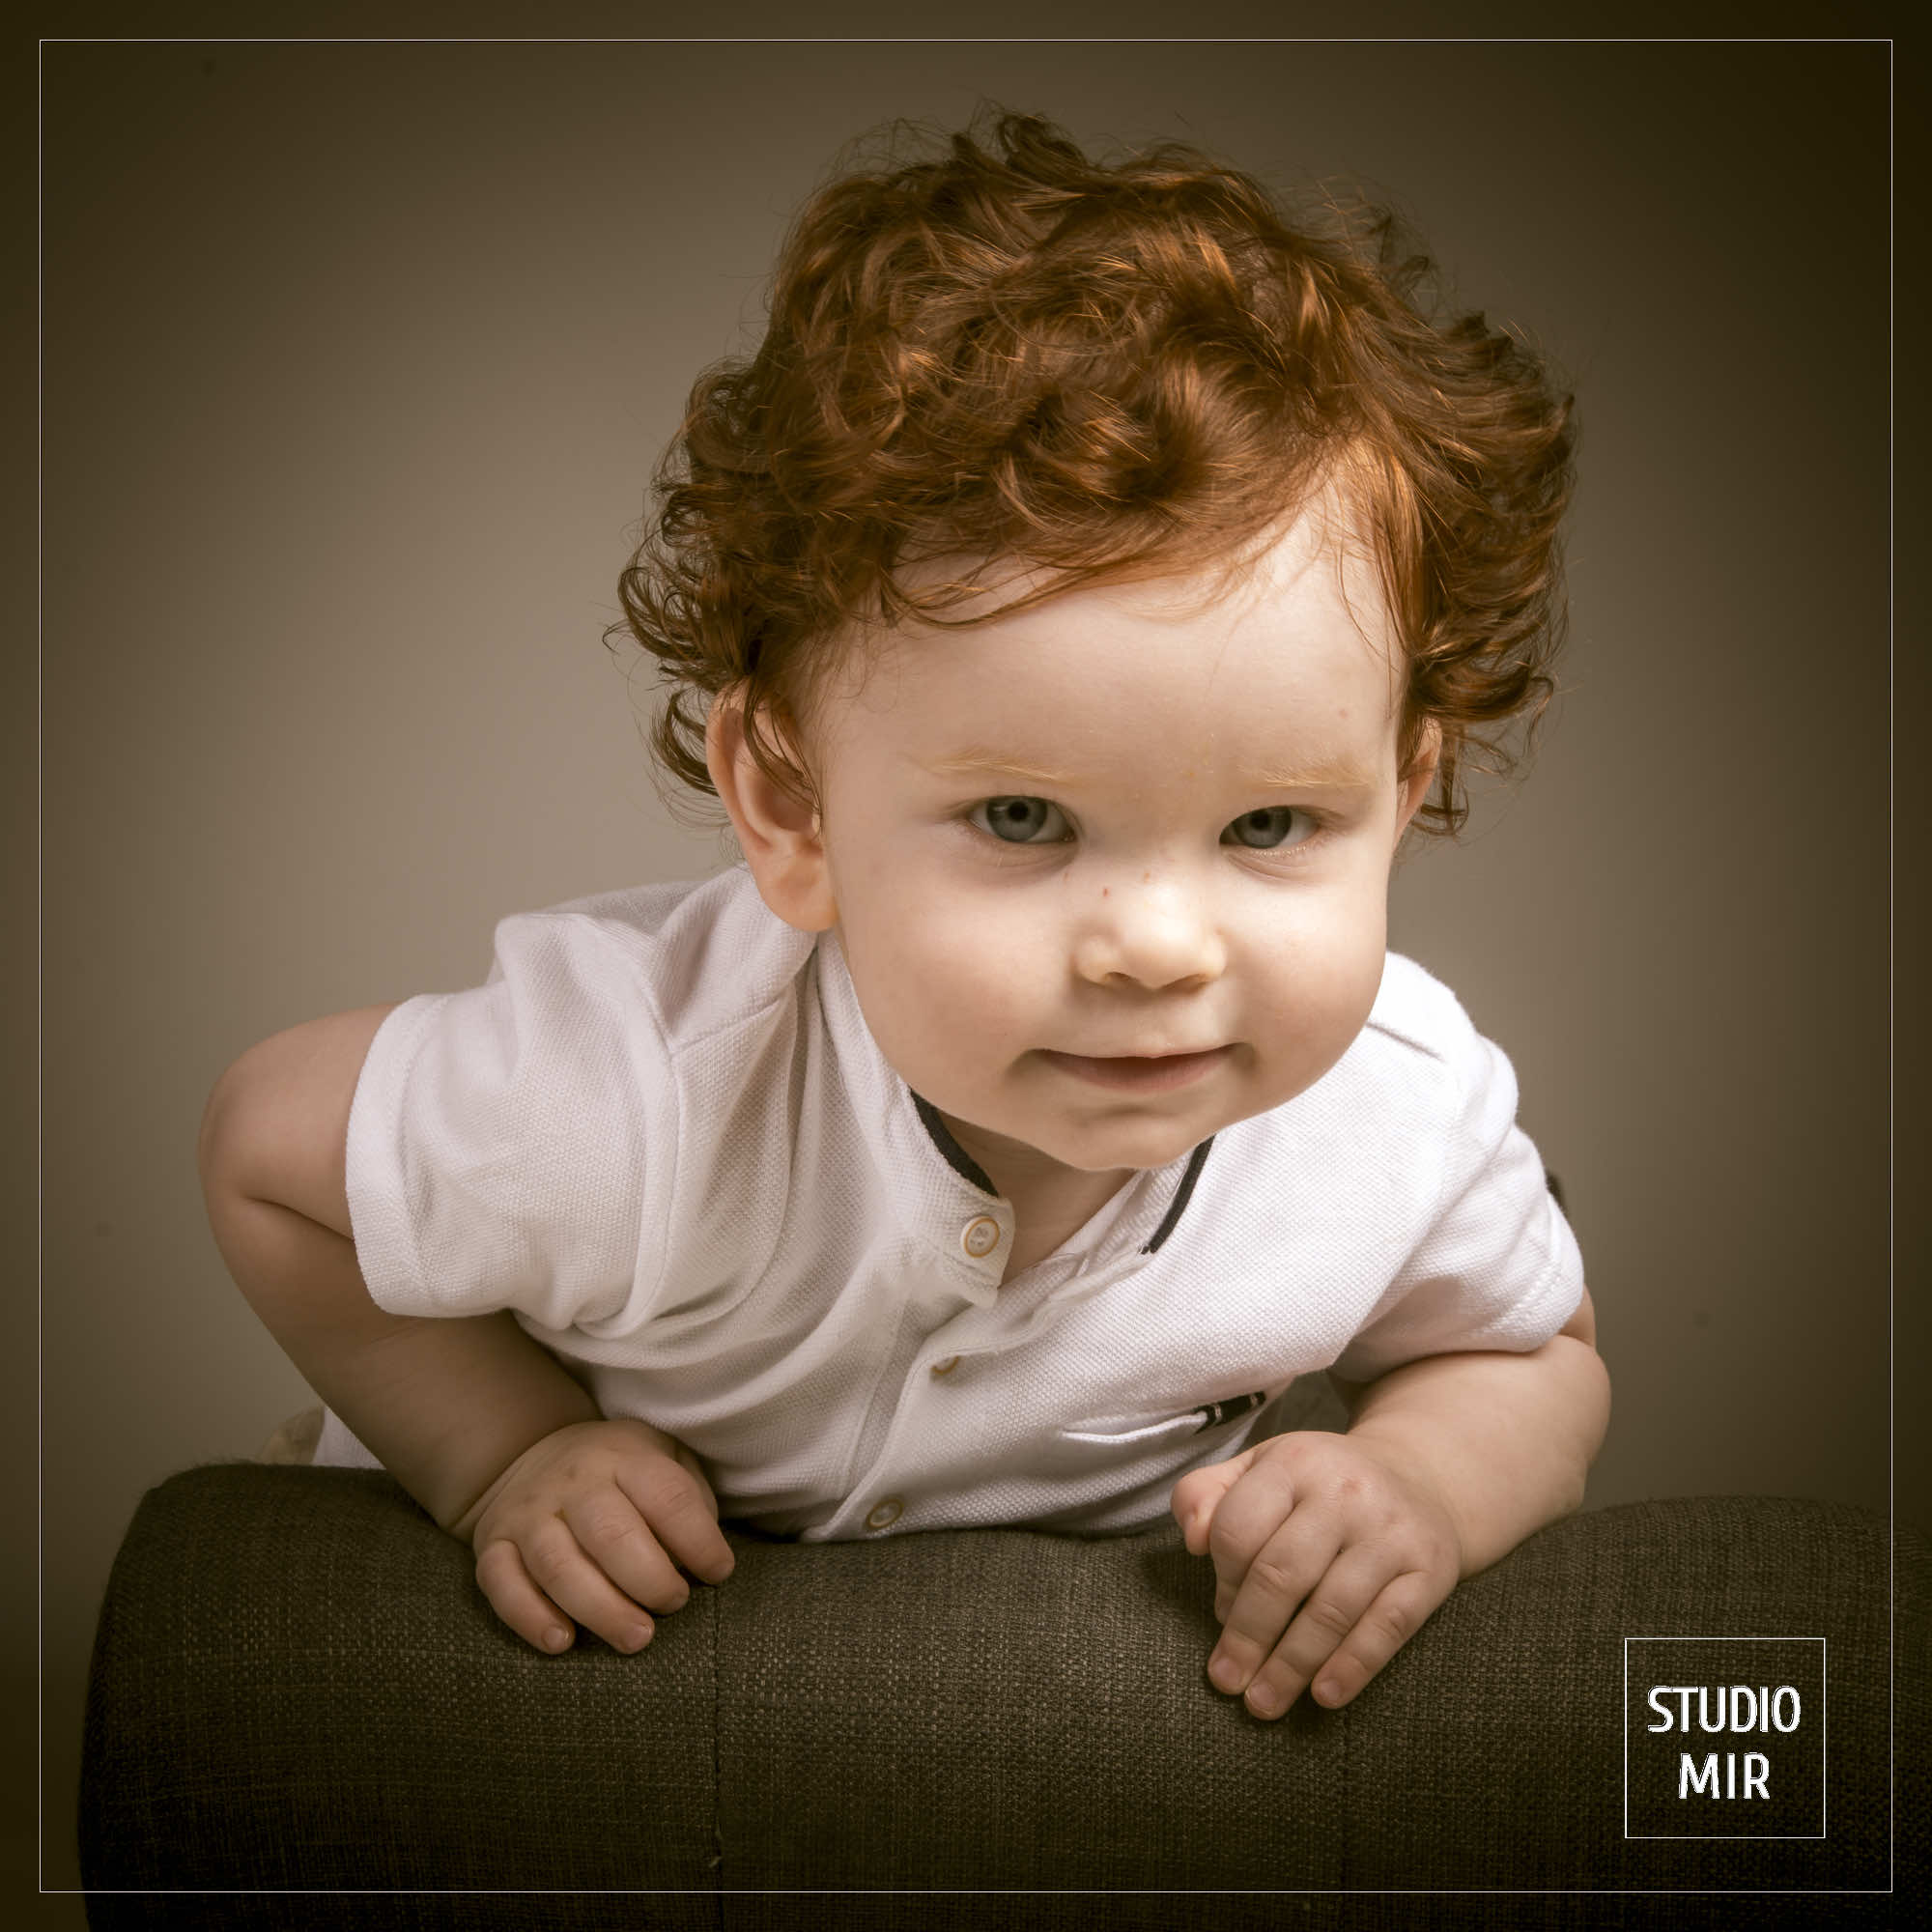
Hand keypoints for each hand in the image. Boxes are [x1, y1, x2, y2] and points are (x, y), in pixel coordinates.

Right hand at [461, 1417, 735, 1655]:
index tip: (718, 1573)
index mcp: (624, 1457)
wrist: (532, 1455)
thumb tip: (706, 1561)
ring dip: (601, 1609)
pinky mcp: (492, 1545)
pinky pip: (503, 1584)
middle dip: (650, 1580)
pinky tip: (562, 1642)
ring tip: (636, 1638)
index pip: (667, 1496)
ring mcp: (528, 1513)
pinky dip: (530, 1617)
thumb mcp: (664, 1459)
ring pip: (558, 1566)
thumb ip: (691, 1501)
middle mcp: (573, 1481)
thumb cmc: (620, 1475)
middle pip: (611, 1533)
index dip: (699, 1541)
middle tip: (673, 1606)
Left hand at [1170, 1429, 1461, 1718]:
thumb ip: (1206, 1493)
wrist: (1422, 1479)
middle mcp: (1345, 1492)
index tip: (1219, 1617)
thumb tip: (1191, 1541)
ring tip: (1263, 1702)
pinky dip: (1353, 1665)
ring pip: (1331, 1608)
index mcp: (1294, 1462)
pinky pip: (1388, 1626)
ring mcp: (1390, 1531)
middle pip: (1281, 1574)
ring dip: (1291, 1664)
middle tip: (1227, 1680)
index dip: (1223, 1581)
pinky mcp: (1429, 1569)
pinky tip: (1324, 1695)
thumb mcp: (1261, 1468)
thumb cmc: (1320, 1485)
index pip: (1239, 1529)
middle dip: (1248, 1636)